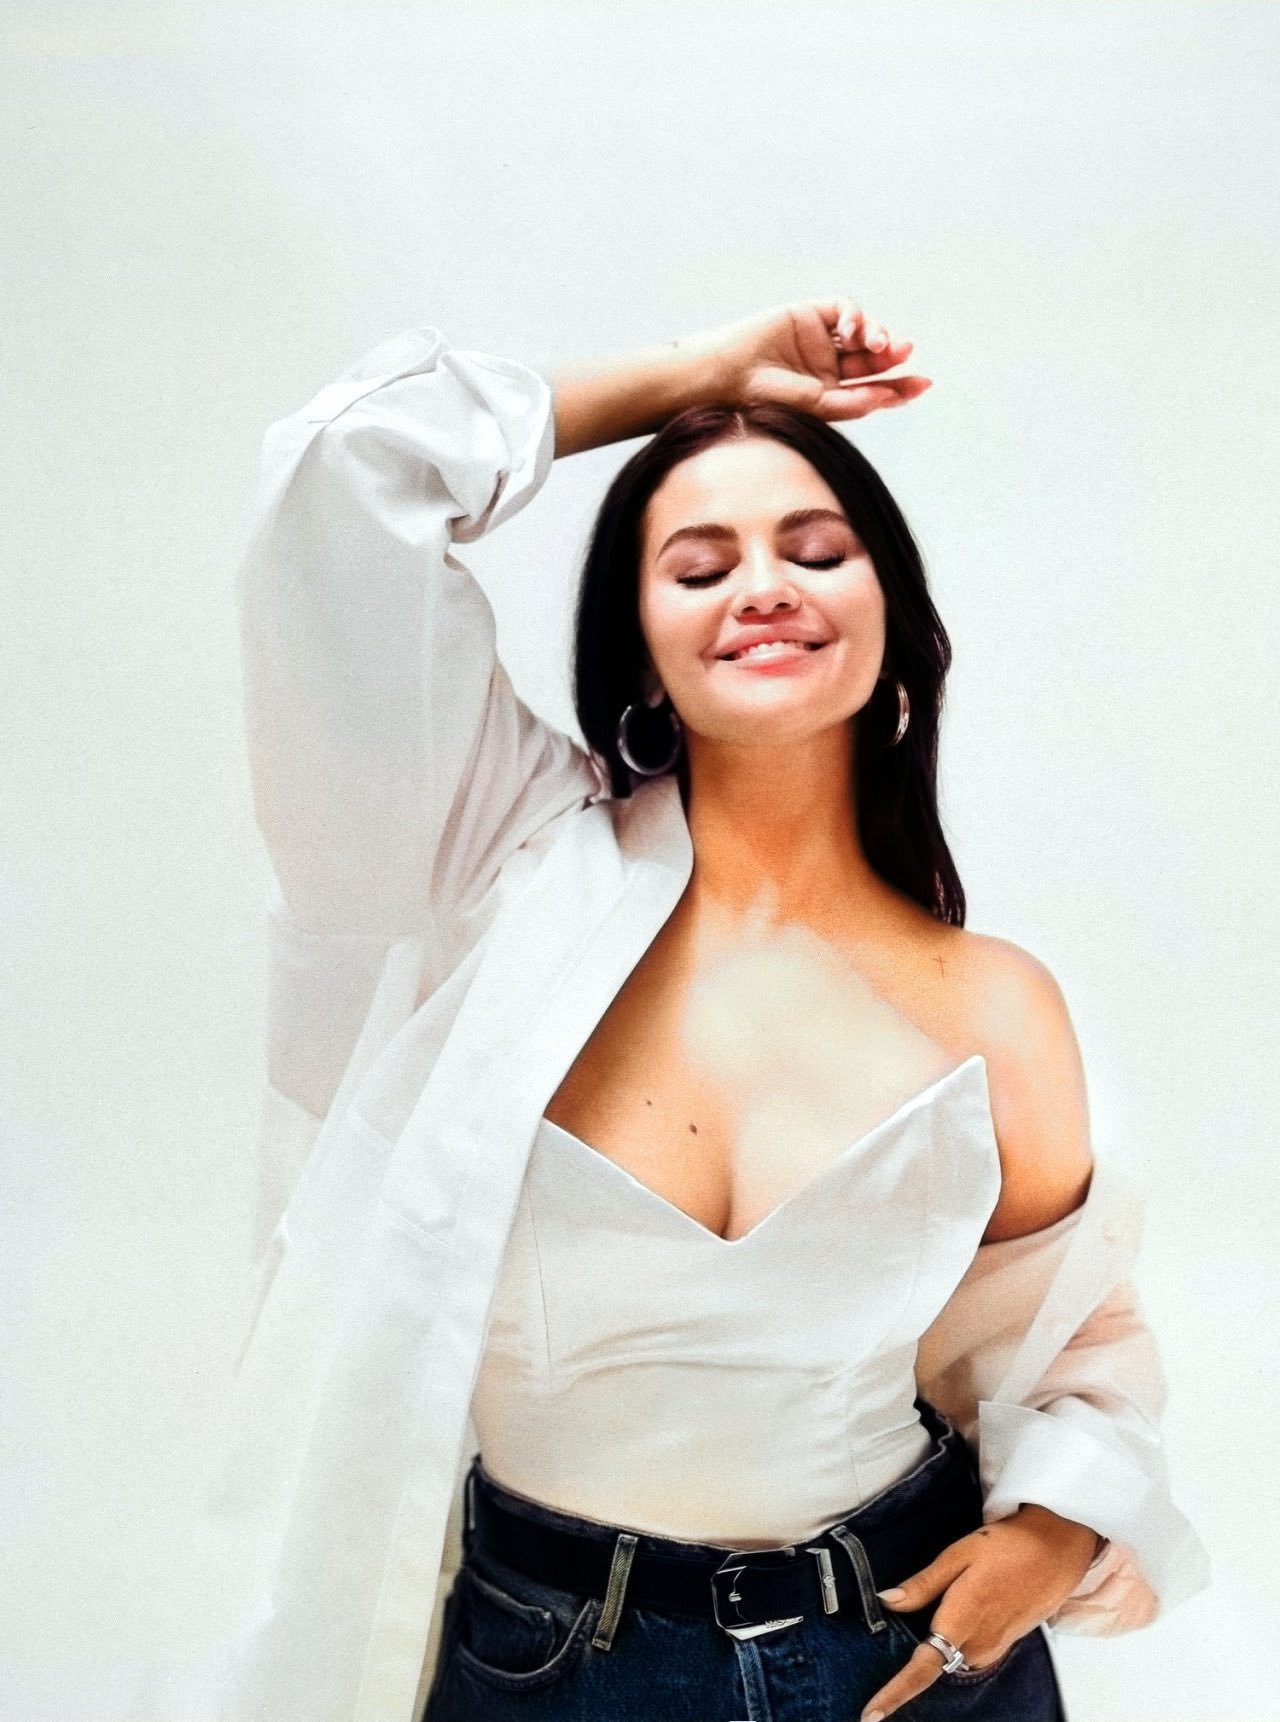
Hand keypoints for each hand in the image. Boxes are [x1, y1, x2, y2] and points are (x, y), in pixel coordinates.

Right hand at [551, 297, 928, 456]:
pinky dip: (855, 315)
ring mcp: (816, 341)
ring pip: (862, 332)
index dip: (900, 386)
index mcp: (829, 397)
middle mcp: (825, 368)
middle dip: (893, 356)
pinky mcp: (806, 315)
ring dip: (876, 334)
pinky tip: (853, 330)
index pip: (874, 388)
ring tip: (877, 344)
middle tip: (906, 352)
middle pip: (873, 359)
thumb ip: (852, 403)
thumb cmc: (760, 404)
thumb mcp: (815, 409)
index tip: (922, 384)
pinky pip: (842, 309)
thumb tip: (890, 395)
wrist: (723, 378)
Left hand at [860, 1505, 1101, 1720]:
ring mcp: (994, 1648)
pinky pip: (970, 1648)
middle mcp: (979, 1644)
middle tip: (927, 1606)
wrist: (1059, 1548)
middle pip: (934, 1660)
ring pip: (952, 1653)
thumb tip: (886, 1601)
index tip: (871, 1715)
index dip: (895, 1694)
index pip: (922, 1669)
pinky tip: (970, 1600)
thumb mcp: (958, 1553)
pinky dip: (960, 1634)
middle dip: (921, 1645)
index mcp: (962, 1621)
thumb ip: (922, 1584)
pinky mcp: (1004, 1644)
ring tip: (960, 1591)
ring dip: (944, 1635)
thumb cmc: (1008, 1545)